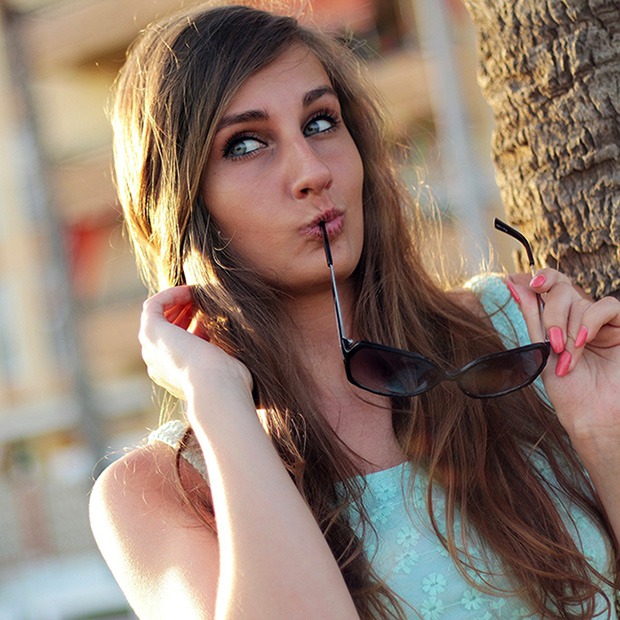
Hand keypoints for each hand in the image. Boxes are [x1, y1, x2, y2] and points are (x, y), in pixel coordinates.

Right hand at [138, 285, 252, 402]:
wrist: (217, 386)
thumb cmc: (230, 379)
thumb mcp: (226, 360)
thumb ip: (221, 346)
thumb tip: (224, 326)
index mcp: (175, 375)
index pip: (179, 344)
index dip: (194, 326)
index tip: (212, 316)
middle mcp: (159, 364)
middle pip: (166, 329)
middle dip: (183, 312)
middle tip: (203, 301)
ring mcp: (152, 348)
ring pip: (158, 317)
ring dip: (177, 302)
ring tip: (197, 293)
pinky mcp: (151, 332)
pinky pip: (153, 305)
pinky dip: (170, 294)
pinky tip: (190, 290)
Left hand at [509, 270, 619, 446]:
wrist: (590, 415)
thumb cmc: (566, 388)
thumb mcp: (542, 348)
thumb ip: (532, 315)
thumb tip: (513, 283)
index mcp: (558, 320)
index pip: (552, 284)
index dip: (543, 278)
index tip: (531, 284)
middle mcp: (579, 317)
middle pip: (562, 289)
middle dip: (553, 316)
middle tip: (553, 344)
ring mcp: (601, 322)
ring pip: (580, 300)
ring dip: (569, 329)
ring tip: (568, 357)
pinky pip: (607, 306)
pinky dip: (590, 321)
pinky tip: (584, 342)